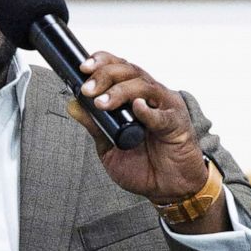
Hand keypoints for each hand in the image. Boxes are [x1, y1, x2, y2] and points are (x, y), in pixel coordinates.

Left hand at [67, 51, 208, 201]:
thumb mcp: (109, 146)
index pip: (119, 67)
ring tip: (102, 103)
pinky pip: (162, 114)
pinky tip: (138, 109)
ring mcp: (165, 108)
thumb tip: (73, 105)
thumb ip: (94, 125)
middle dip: (105, 75)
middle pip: (130, 71)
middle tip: (88, 90)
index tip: (83, 68)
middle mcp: (150, 96)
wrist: (167, 188)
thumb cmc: (144, 166)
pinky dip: (149, 111)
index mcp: (135, 96)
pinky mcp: (177, 124)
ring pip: (144, 86)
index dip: (102, 62)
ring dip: (121, 91)